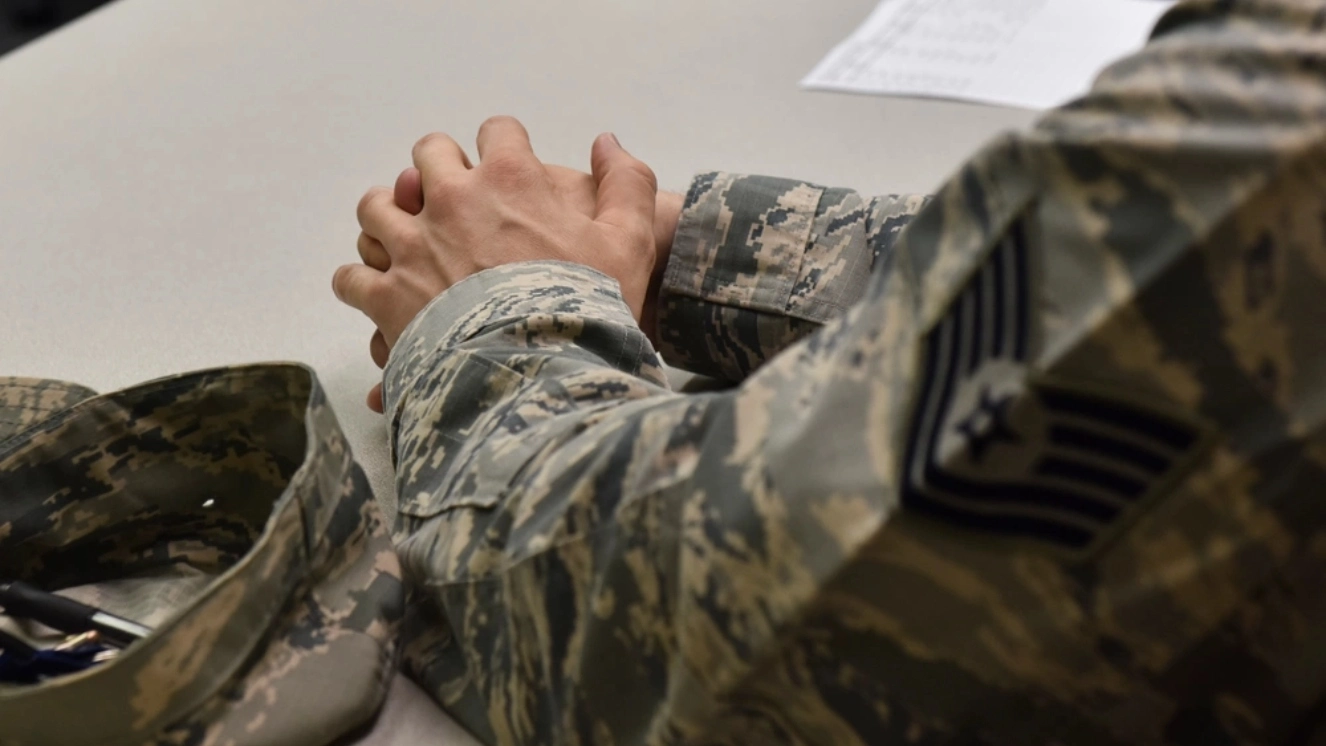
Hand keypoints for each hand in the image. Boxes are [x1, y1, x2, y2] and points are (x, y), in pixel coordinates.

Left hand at [336, 116, 662, 409]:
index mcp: (510, 179)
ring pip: (377, 206)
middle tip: (455, 199)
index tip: (512, 169)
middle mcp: (453, 200)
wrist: (542, 371)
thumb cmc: (589, 307)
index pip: (498, 132)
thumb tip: (608, 140)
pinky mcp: (387, 295)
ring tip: (407, 238)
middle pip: (429, 155)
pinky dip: (361, 282)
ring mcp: (412, 246)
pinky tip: (379, 293)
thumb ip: (626, 181)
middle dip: (440, 169)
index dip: (506, 147)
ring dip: (390, 215)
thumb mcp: (629, 240)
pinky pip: (353, 276)